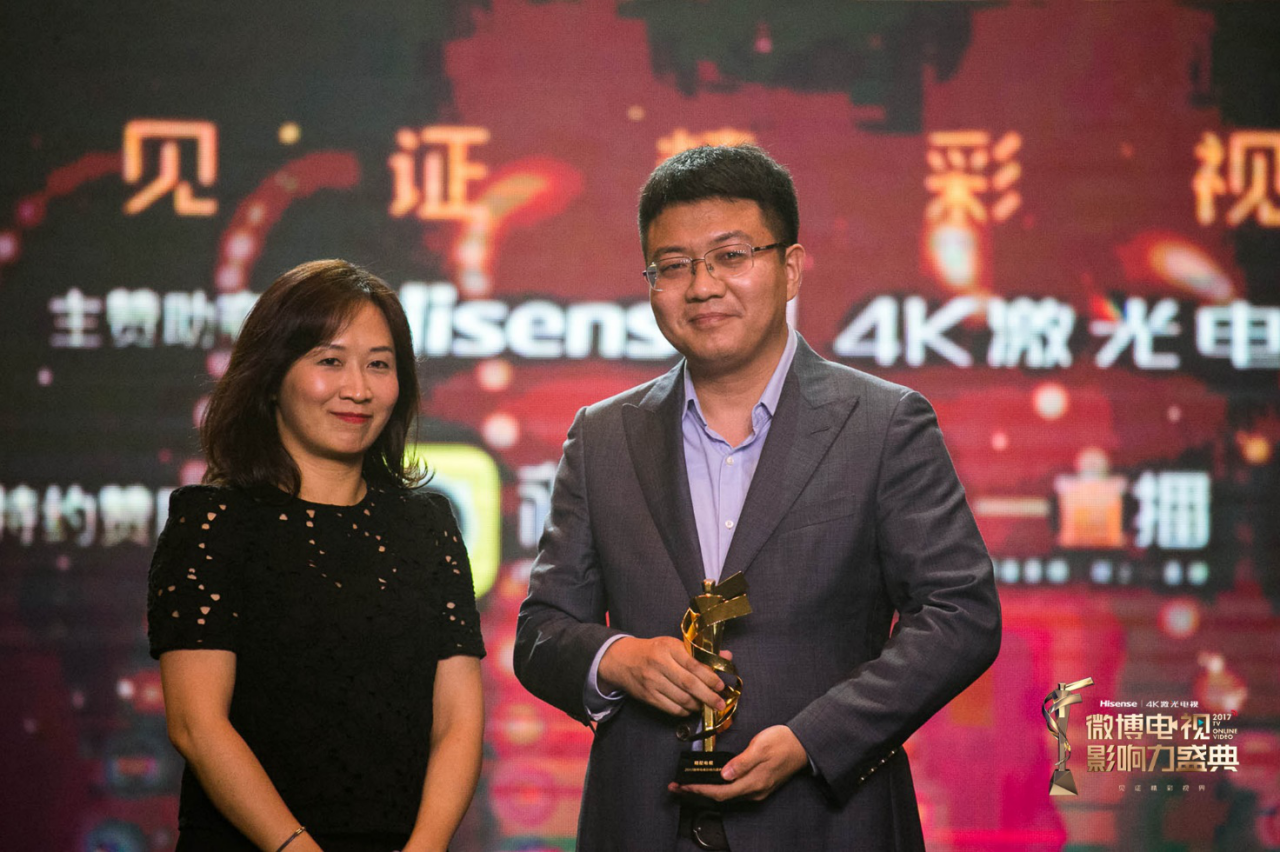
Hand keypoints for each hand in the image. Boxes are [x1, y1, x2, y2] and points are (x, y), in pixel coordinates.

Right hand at [598, 636, 726, 716]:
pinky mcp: (648, 696)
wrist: (622, 660)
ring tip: (707, 705)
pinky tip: (691, 708)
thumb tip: (726, 657)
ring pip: (681, 698)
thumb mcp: (674, 645)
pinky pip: (671, 708)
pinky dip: (684, 711)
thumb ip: (700, 652)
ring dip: (697, 704)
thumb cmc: (654, 651)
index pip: (693, 664)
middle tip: (719, 703)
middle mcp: (660, 664)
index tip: (721, 686)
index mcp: (668, 647)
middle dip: (708, 696)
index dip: (709, 677)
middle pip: (689, 684)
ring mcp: (652, 682)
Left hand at [669, 725, 807, 802]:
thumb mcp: (761, 747)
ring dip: (706, 791)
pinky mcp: (759, 785)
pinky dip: (718, 789)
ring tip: (688, 785)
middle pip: (720, 797)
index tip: (683, 786)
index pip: (720, 792)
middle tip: (677, 787)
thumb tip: (724, 774)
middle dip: (697, 793)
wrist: (803, 745)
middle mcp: (754, 791)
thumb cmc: (782, 742)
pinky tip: (710, 782)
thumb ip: (742, 762)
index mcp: (753, 782)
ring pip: (726, 796)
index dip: (699, 790)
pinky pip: (734, 792)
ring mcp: (757, 790)